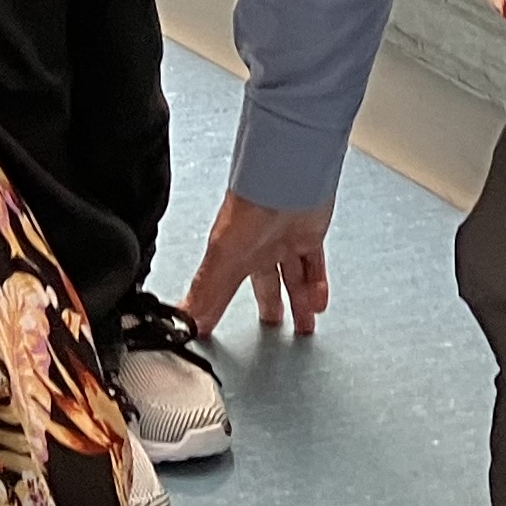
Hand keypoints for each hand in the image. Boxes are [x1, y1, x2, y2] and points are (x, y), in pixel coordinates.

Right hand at [181, 191, 333, 336]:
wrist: (286, 177)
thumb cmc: (252, 205)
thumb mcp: (223, 257)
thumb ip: (207, 292)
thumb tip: (186, 321)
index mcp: (232, 253)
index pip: (222, 289)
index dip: (217, 309)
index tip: (214, 328)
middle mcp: (258, 247)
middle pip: (265, 284)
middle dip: (269, 306)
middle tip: (272, 326)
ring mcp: (285, 241)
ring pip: (293, 278)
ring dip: (299, 303)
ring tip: (304, 325)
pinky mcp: (310, 234)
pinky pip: (315, 266)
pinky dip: (317, 286)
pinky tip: (319, 302)